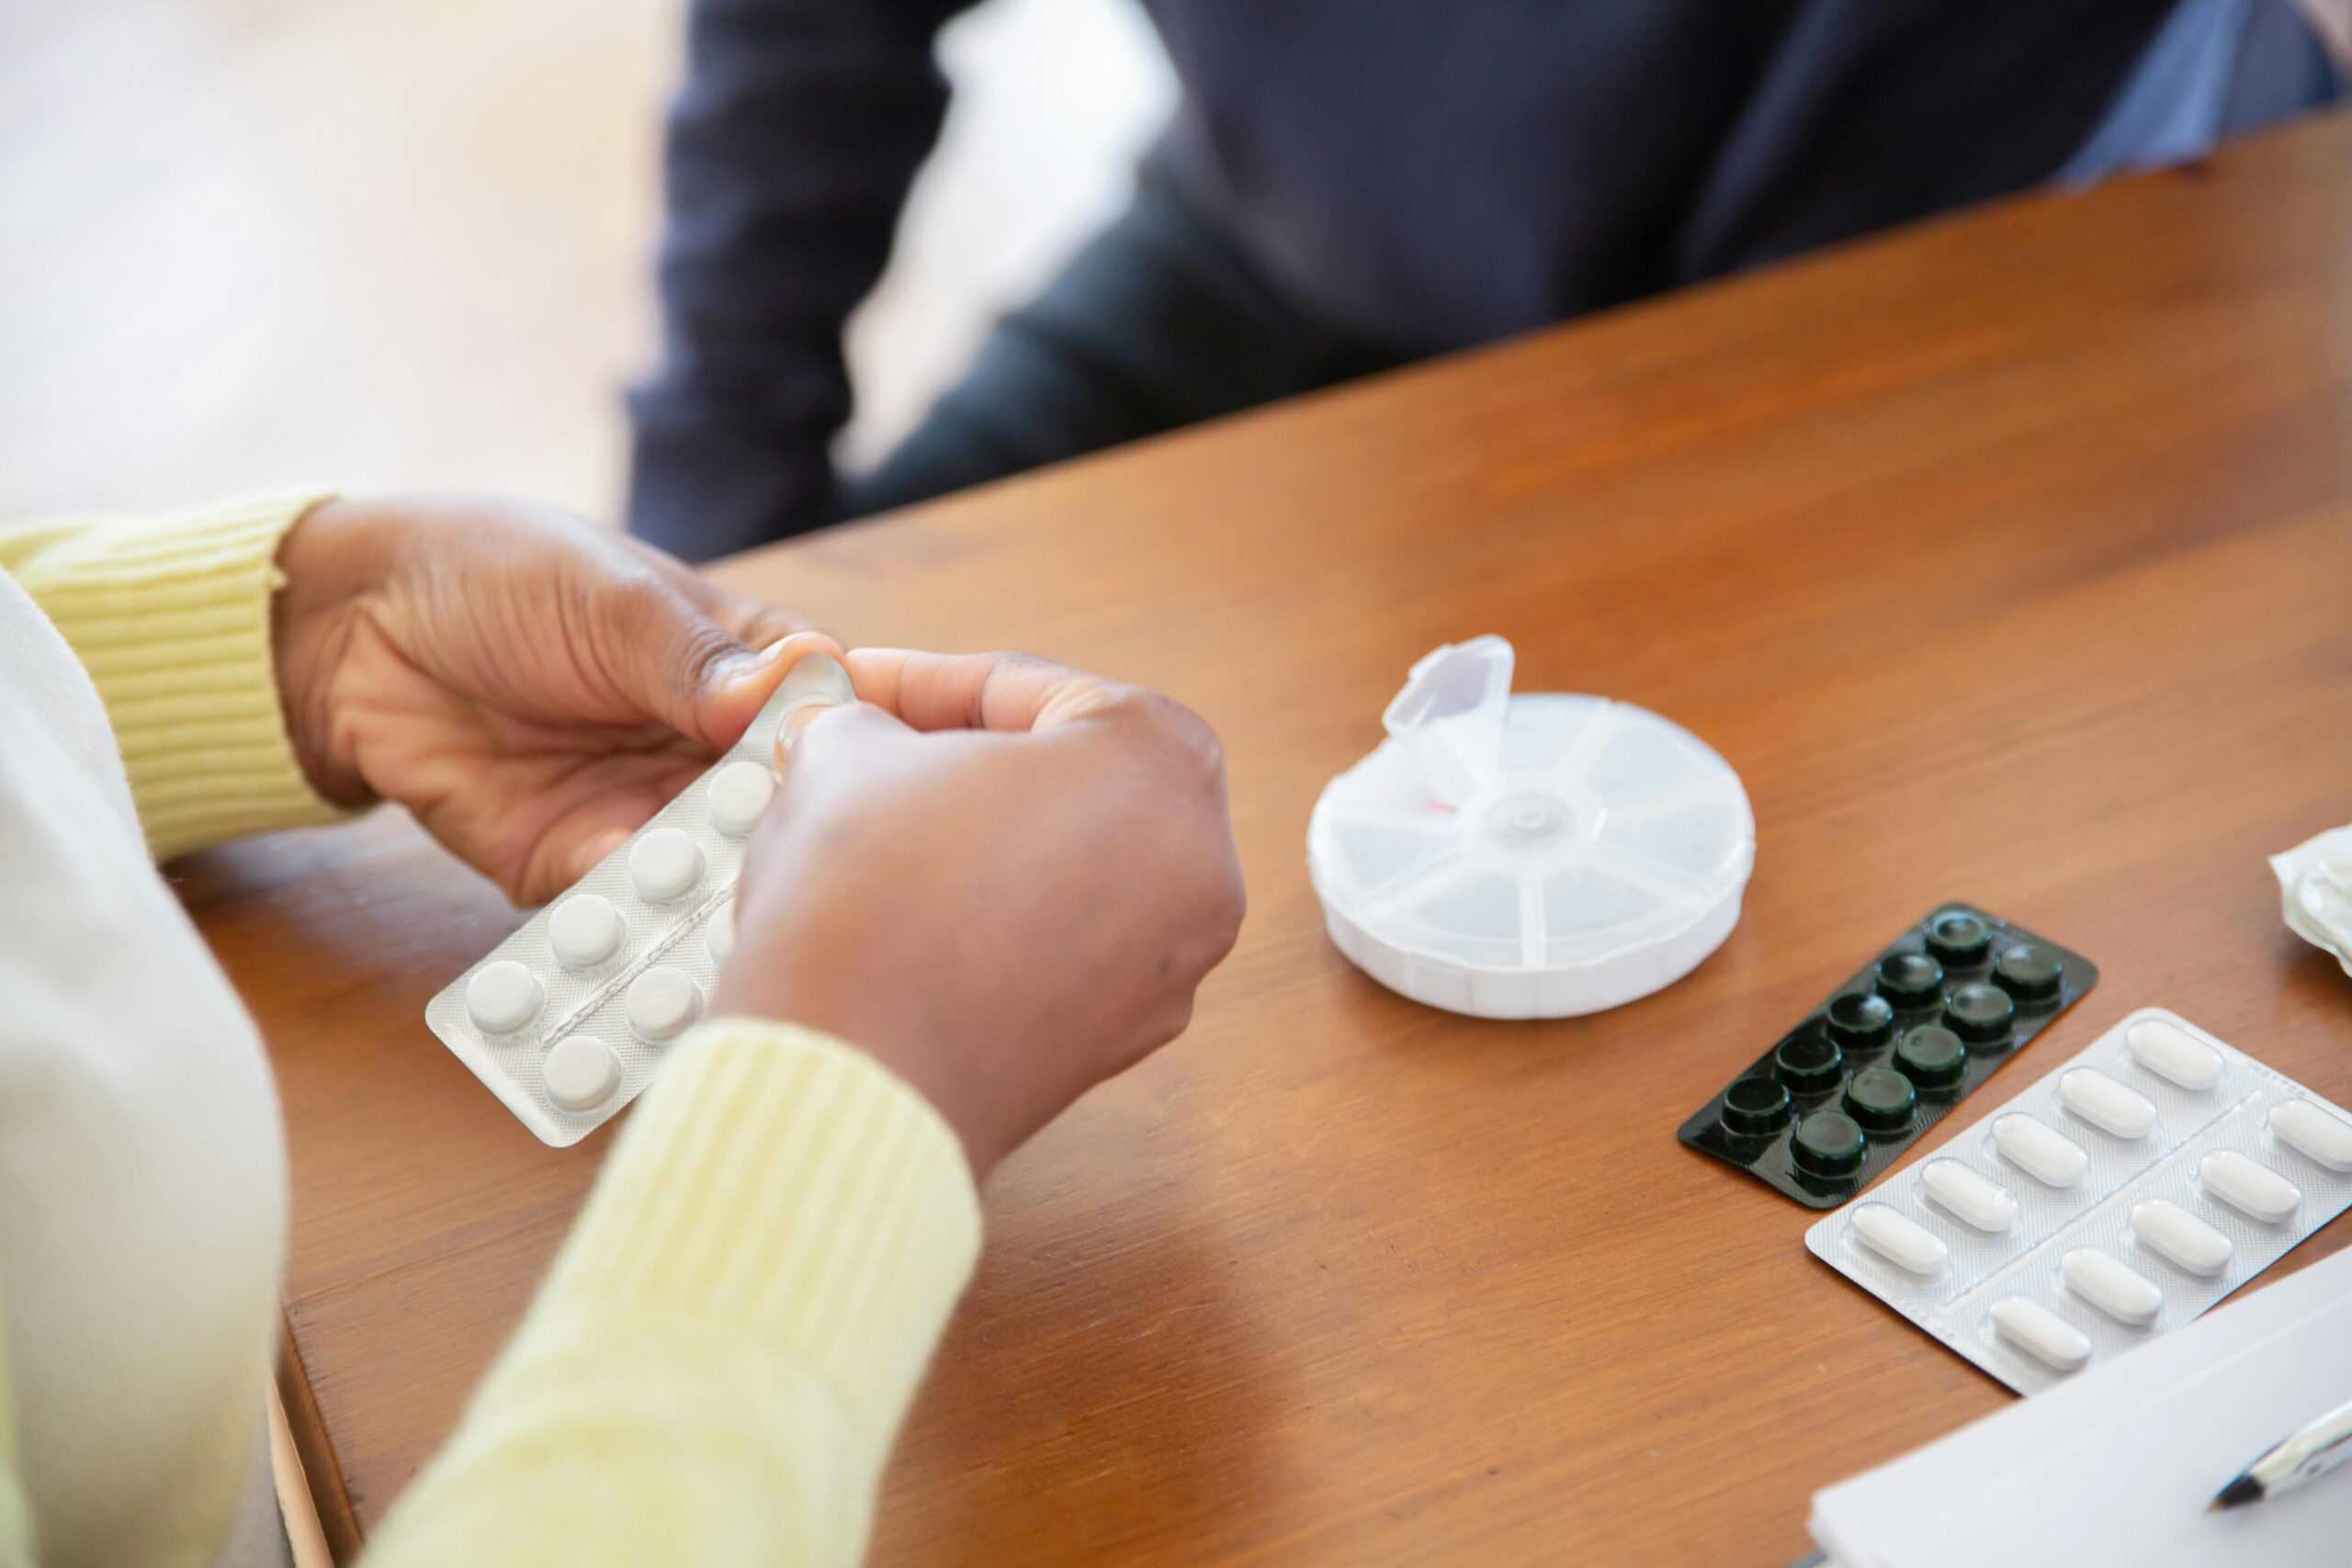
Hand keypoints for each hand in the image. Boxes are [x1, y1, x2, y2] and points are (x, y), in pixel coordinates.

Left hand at [272, 493, 830, 901]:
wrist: (353, 630)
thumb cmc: (499, 575)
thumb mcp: (609, 600)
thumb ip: (696, 662)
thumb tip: (787, 693)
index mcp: (746, 669)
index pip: (834, 715)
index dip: (863, 751)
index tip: (881, 781)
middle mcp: (713, 753)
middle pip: (785, 813)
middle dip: (797, 846)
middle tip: (813, 872)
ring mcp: (650, 816)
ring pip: (713, 873)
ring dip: (723, 895)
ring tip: (738, 915)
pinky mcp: (575, 868)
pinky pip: (622, 909)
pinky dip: (638, 919)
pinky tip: (648, 920)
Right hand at [714, 651, 1246, 1179]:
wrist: (852, 1075)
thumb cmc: (869, 895)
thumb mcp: (849, 751)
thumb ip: (869, 721)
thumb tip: (861, 737)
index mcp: (1165, 757)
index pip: (1023, 689)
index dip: (913, 682)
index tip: (850, 687)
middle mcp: (1201, 863)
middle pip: (1062, 779)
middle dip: (958, 764)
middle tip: (868, 756)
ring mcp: (1172, 964)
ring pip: (1063, 870)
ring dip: (975, 847)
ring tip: (875, 837)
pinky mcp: (1120, 1041)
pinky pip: (1055, 951)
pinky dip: (992, 927)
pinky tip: (908, 922)